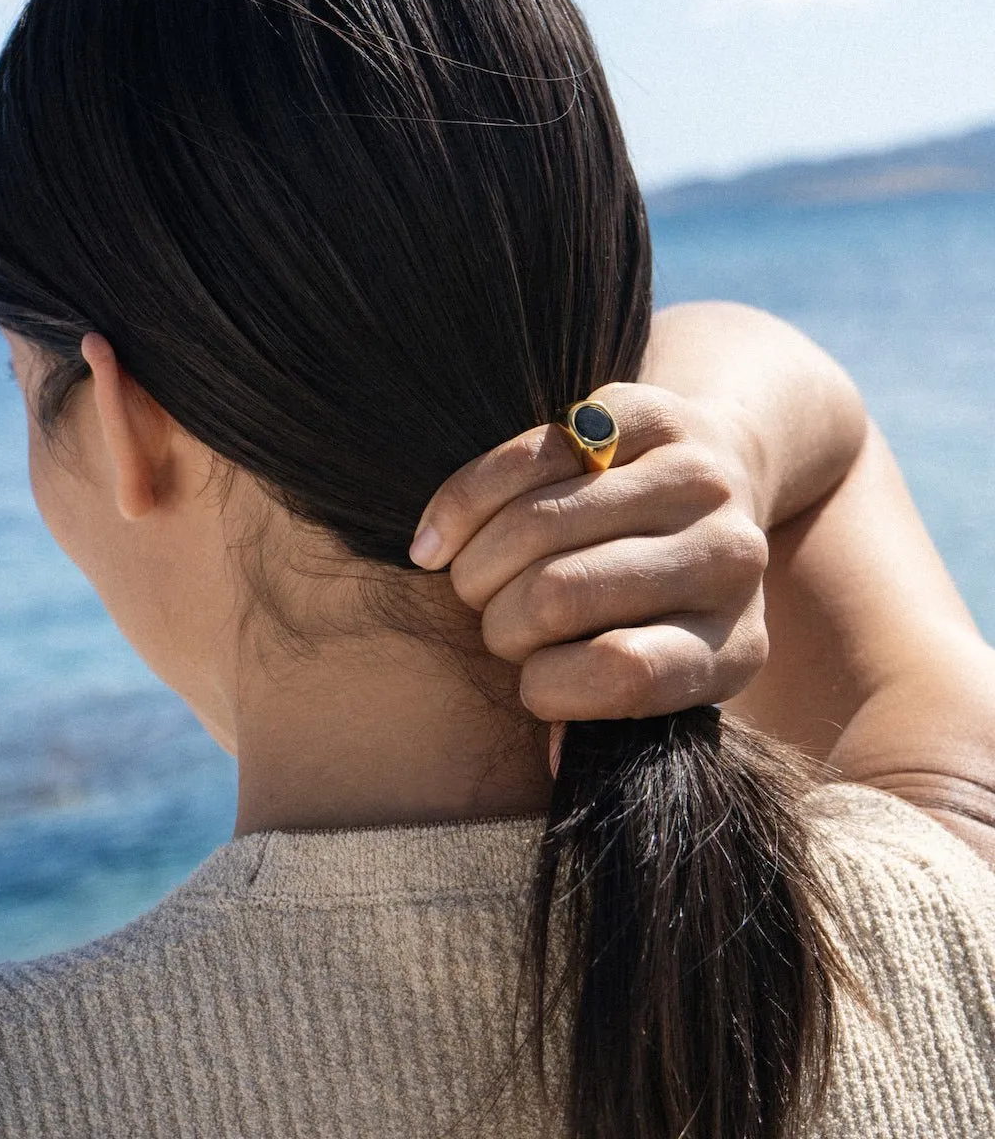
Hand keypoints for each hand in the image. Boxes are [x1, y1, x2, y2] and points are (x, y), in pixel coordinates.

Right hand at [409, 381, 769, 747]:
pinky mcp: (647, 413)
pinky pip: (530, 457)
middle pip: (563, 594)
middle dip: (499, 621)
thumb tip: (554, 761)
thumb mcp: (659, 671)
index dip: (550, 687)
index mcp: (736, 644)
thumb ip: (609, 715)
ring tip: (471, 579)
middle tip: (493, 623)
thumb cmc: (664, 600)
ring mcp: (693, 479)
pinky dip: (465, 501)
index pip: (628, 673)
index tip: (530, 685)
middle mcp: (730, 556)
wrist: (723, 475)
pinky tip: (439, 538)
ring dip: (476, 565)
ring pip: (536, 524)